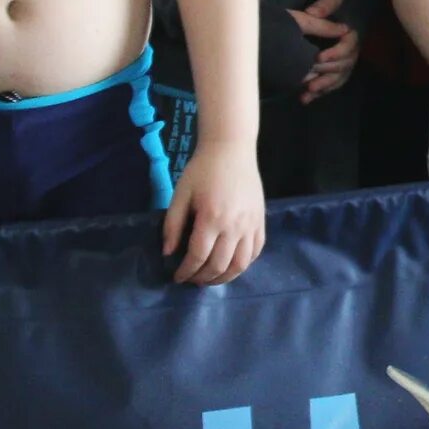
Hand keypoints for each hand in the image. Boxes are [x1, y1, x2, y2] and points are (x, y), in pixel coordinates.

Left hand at [162, 137, 265, 284]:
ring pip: (241, 264)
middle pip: (219, 265)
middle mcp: (234, 226)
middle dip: (202, 278)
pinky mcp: (260, 221)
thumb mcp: (181, 194)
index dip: (186, 271)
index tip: (177, 277)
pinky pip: (256, 251)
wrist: (231, 150)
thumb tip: (168, 252)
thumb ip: (173, 224)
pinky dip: (244, 264)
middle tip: (192, 279)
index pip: (198, 256)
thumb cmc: (202, 170)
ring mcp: (251, 225)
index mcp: (211, 218)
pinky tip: (231, 265)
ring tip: (211, 279)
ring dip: (225, 277)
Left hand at [291, 0, 358, 101]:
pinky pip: (332, 82)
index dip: (336, 53)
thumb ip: (326, 3)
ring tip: (307, 92)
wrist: (348, 1)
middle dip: (327, 73)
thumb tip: (312, 12)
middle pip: (344, 65)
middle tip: (310, 79)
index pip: (349, 46)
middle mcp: (352, 48)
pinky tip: (304, 99)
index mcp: (353, 31)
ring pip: (339, 77)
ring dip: (324, 86)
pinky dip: (320, 91)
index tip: (319, 57)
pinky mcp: (336, 67)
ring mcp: (345, 59)